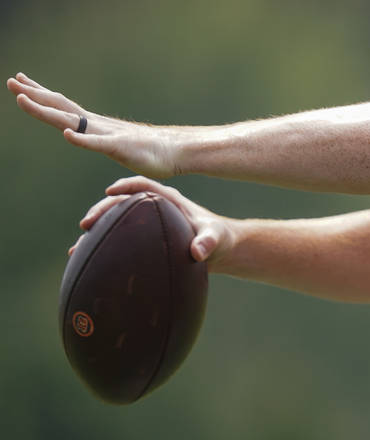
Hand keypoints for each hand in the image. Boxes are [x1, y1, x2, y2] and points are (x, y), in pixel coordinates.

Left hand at [7, 72, 179, 178]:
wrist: (177, 152)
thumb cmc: (150, 151)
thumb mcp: (116, 144)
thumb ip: (101, 140)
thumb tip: (92, 138)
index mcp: (94, 124)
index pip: (62, 106)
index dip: (40, 95)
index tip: (20, 83)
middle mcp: (97, 125)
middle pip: (60, 107)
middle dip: (34, 95)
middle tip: (11, 81)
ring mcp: (107, 135)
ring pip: (71, 121)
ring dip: (46, 111)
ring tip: (22, 100)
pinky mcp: (120, 148)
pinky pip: (97, 144)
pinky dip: (81, 139)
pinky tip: (66, 134)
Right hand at [73, 177, 231, 263]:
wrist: (217, 250)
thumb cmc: (218, 238)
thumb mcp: (215, 238)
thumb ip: (208, 241)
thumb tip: (198, 251)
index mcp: (170, 199)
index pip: (146, 186)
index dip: (127, 185)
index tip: (112, 190)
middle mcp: (154, 207)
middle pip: (123, 201)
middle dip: (103, 208)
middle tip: (87, 222)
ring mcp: (146, 222)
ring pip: (116, 218)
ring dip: (98, 225)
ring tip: (81, 238)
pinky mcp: (142, 236)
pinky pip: (117, 236)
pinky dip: (101, 242)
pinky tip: (82, 254)